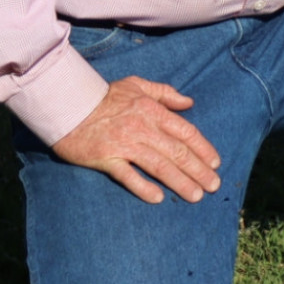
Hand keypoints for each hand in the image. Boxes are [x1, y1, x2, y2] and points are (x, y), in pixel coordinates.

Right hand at [51, 77, 222, 204]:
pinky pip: (127, 176)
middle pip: (177, 152)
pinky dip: (143, 187)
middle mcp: (143, 128)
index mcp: (153, 111)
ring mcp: (124, 144)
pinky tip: (158, 198)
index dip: (204, 149)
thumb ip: (165, 93)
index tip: (216, 163)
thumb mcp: (138, 85)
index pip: (186, 132)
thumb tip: (189, 102)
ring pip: (159, 166)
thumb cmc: (105, 95)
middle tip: (213, 186)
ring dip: (180, 182)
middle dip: (199, 170)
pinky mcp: (105, 158)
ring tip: (195, 196)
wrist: (67, 103)